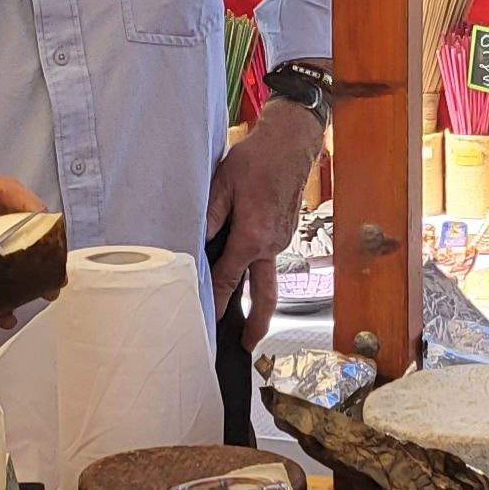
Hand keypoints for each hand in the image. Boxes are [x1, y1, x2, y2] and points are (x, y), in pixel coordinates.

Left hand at [207, 104, 323, 308]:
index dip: (215, 300)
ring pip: (268, 277)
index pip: (229, 278)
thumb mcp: (223, 183)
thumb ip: (209, 215)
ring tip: (245, 319)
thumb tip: (195, 241)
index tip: (206, 322)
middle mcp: (271, 244)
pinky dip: (258, 271)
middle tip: (248, 346)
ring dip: (259, 299)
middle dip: (258, 324)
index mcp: (252, 236)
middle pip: (266, 295)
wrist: (292, 143)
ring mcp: (281, 240)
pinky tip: (245, 272)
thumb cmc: (257, 159)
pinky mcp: (286, 232)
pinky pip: (269, 258)